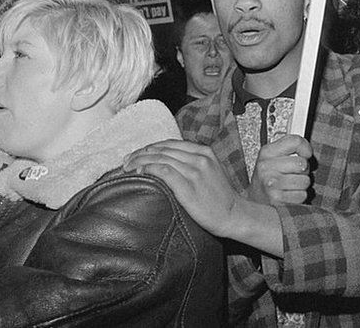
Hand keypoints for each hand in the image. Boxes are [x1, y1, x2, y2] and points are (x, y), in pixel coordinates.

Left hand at [123, 140, 284, 255]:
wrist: (234, 215)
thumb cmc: (220, 198)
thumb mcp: (211, 172)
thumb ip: (193, 163)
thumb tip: (167, 164)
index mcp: (204, 151)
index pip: (169, 144)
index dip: (149, 148)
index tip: (135, 155)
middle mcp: (199, 157)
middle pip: (162, 149)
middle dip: (140, 153)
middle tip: (125, 162)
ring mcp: (194, 170)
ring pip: (159, 157)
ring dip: (139, 161)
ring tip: (127, 168)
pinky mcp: (189, 185)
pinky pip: (163, 170)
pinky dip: (148, 169)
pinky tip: (139, 173)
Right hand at [247, 134, 311, 205]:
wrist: (256, 197)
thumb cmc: (269, 175)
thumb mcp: (274, 155)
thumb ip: (290, 147)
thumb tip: (307, 150)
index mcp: (267, 152)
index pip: (295, 142)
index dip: (305, 148)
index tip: (305, 154)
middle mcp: (267, 167)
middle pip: (302, 163)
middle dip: (304, 169)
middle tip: (294, 172)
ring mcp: (271, 183)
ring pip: (305, 181)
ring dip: (302, 184)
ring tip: (291, 183)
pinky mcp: (276, 198)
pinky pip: (302, 195)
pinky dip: (299, 196)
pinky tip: (289, 193)